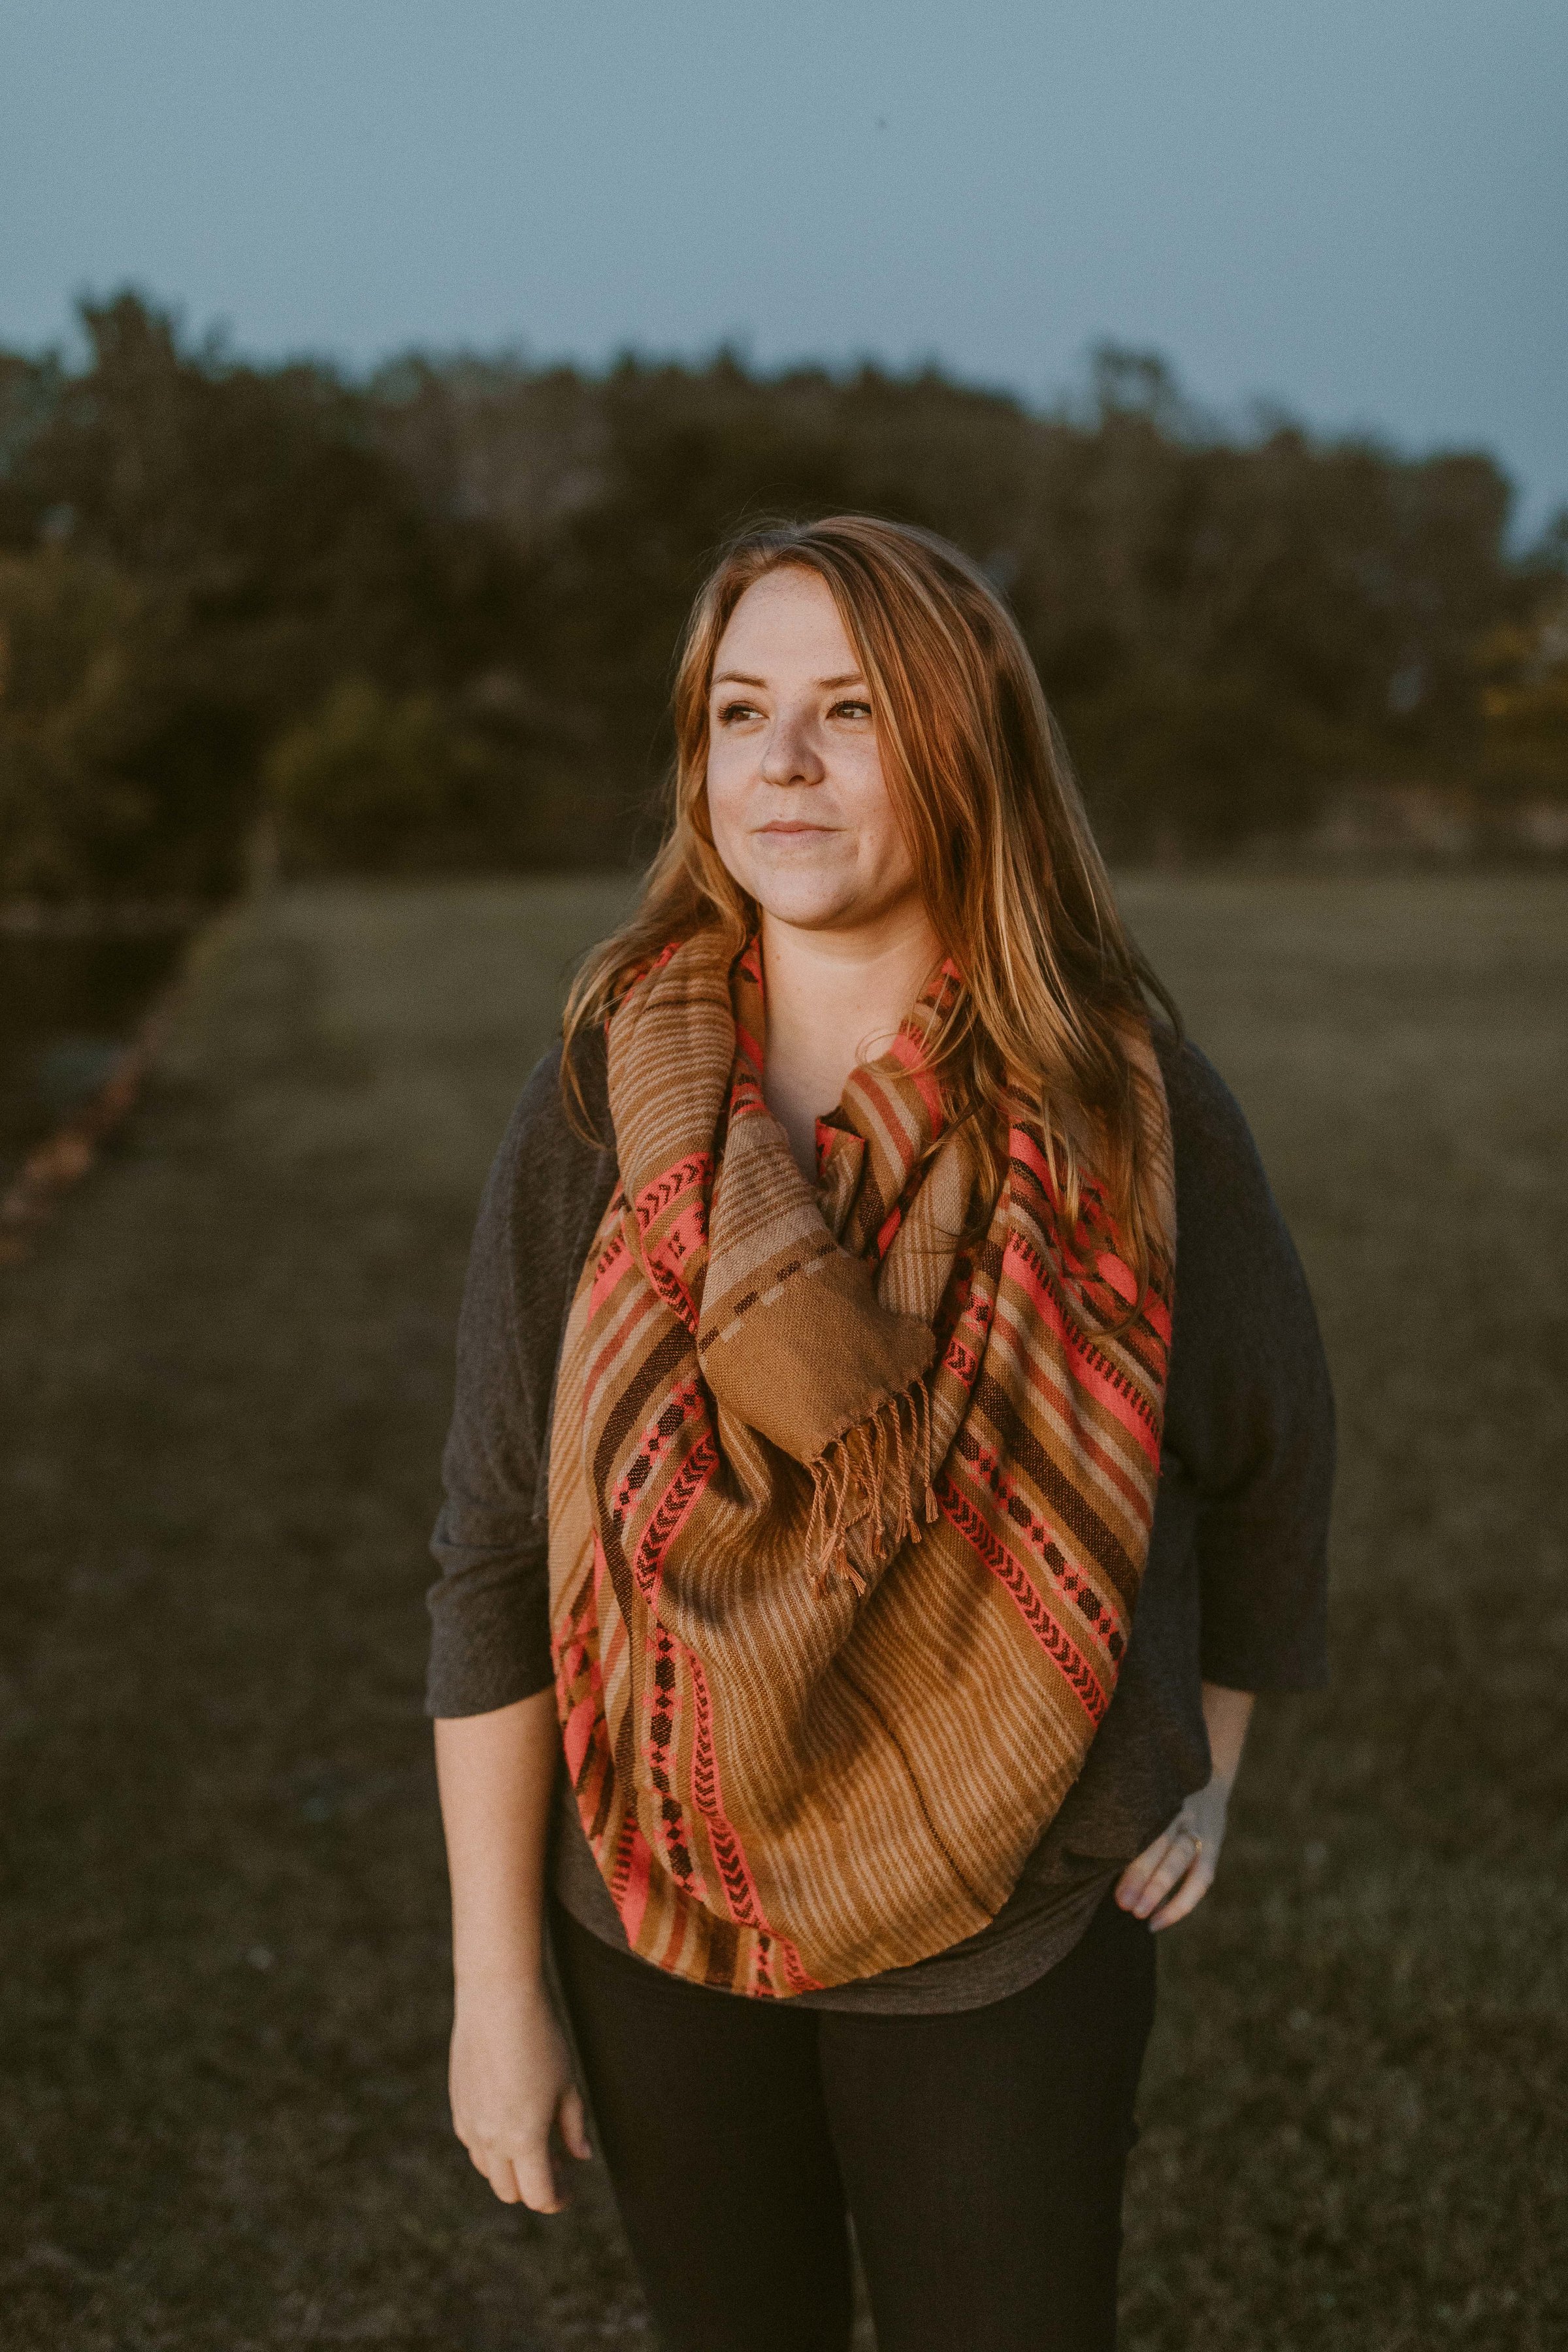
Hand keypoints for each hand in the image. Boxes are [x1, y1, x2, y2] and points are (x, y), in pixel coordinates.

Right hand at [449, 1977, 591, 2211]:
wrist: (497, 1999)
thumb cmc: (541, 2039)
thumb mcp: (567, 2084)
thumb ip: (573, 2127)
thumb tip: (580, 2158)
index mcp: (524, 2139)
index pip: (539, 2195)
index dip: (557, 2200)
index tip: (570, 2191)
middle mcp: (491, 2140)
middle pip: (511, 2191)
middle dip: (535, 2187)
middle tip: (557, 2165)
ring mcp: (470, 2124)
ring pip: (489, 2171)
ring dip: (512, 2169)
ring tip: (535, 2143)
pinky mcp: (458, 2106)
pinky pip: (474, 2145)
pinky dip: (493, 2148)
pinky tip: (511, 2121)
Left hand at [1114, 1772, 1231, 1930]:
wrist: (1211, 1777)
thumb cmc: (1163, 1795)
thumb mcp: (1146, 1797)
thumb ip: (1128, 1822)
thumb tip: (1098, 1860)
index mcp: (1159, 1795)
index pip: (1143, 1825)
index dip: (1128, 1851)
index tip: (1111, 1873)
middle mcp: (1180, 1811)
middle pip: (1162, 1842)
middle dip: (1142, 1874)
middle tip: (1123, 1903)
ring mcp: (1199, 1829)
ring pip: (1182, 1861)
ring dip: (1161, 1890)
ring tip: (1141, 1915)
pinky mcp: (1212, 1846)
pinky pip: (1202, 1879)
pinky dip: (1181, 1903)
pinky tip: (1159, 1920)